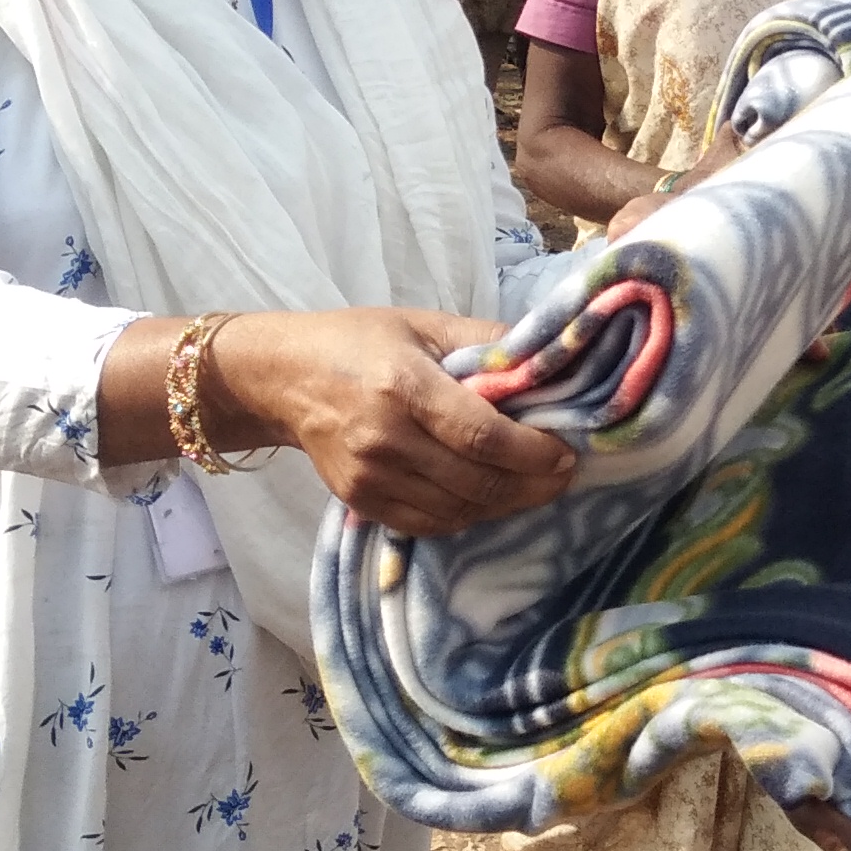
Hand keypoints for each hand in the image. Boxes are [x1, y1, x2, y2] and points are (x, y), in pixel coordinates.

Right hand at [205, 309, 573, 536]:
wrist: (285, 379)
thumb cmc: (360, 343)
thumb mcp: (424, 325)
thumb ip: (487, 342)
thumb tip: (552, 359)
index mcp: (404, 386)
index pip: (483, 436)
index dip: (533, 453)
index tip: (565, 453)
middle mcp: (385, 438)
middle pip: (478, 482)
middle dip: (532, 485)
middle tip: (562, 475)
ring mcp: (370, 477)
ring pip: (459, 510)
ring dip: (506, 504)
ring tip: (531, 485)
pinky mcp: (361, 501)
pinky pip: (430, 525)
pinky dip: (467, 515)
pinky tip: (487, 496)